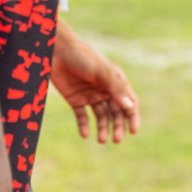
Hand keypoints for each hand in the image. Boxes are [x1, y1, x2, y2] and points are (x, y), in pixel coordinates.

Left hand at [50, 25, 139, 143]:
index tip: (133, 131)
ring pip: (101, 116)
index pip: (129, 101)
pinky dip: (84, 125)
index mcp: (116, 81)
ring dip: (102, 128)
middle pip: (116, 112)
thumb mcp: (102, 72)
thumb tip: (130, 107)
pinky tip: (85, 134)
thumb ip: (116, 89)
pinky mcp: (76, 99)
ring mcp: (91, 95)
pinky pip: (82, 116)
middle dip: (117, 126)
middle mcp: (105, 89)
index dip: (132, 116)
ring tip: (100, 140)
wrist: (58, 51)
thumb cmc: (83, 57)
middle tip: (116, 140)